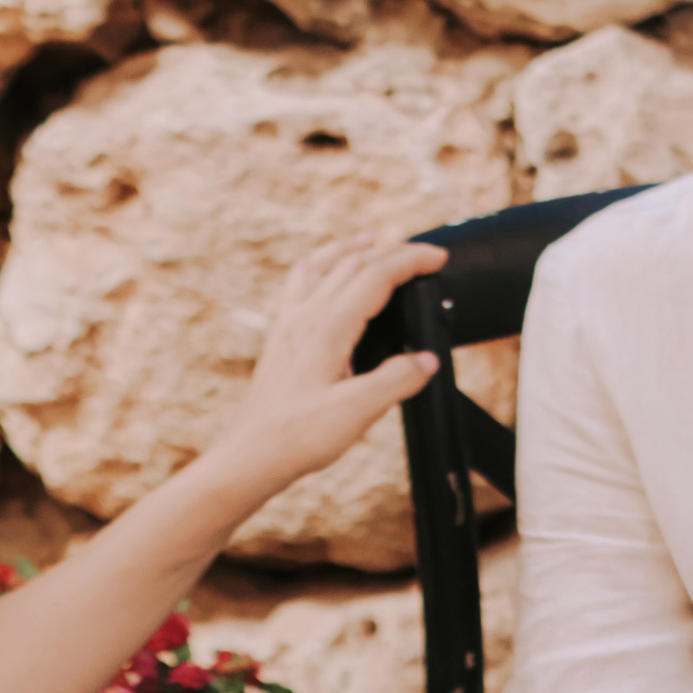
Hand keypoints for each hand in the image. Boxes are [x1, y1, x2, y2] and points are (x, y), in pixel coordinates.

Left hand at [207, 234, 447, 489]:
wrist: (253, 453)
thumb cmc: (300, 436)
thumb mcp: (358, 411)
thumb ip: (396, 380)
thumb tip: (426, 360)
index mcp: (327, 327)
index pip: (375, 275)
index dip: (410, 260)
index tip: (438, 258)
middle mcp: (305, 316)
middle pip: (351, 264)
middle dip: (391, 251)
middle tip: (422, 254)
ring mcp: (288, 324)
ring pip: (320, 266)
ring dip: (350, 248)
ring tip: (370, 239)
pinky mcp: (280, 337)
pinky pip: (300, 284)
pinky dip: (321, 266)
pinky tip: (326, 277)